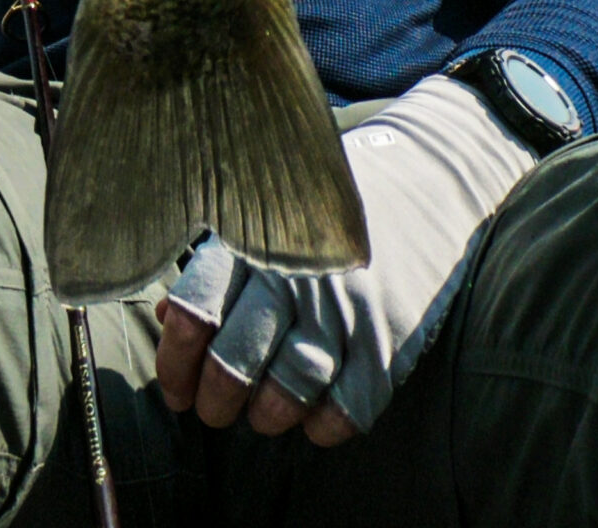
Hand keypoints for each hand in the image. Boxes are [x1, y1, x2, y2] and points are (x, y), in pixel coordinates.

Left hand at [151, 73, 541, 443]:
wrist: (434, 172)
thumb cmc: (333, 199)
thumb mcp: (270, 209)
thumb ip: (219, 261)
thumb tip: (163, 315)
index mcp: (256, 237)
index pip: (194, 309)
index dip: (174, 361)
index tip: (176, 387)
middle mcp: (297, 274)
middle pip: (236, 359)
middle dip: (216, 400)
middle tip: (214, 411)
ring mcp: (348, 306)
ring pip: (291, 386)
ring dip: (268, 415)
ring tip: (262, 416)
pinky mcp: (393, 335)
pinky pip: (353, 403)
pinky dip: (327, 425)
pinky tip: (315, 422)